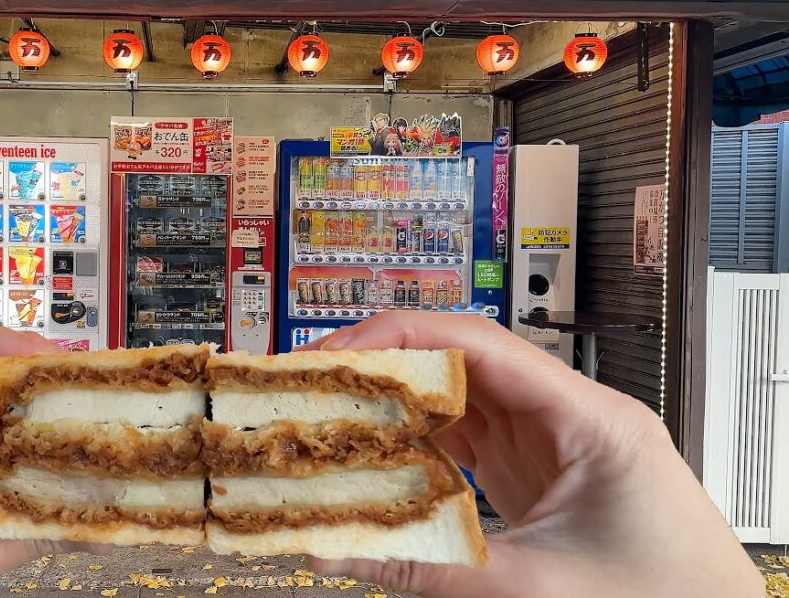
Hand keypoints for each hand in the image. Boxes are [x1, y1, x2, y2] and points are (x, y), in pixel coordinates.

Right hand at [303, 312, 761, 597]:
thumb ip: (428, 569)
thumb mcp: (535, 589)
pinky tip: (379, 453)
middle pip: (463, 363)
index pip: (480, 345)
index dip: (401, 338)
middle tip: (320, 381)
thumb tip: (339, 549)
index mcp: (590, 419)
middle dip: (388, 366)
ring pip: (460, 398)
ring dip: (399, 403)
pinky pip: (467, 438)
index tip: (339, 354)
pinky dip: (419, 443)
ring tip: (336, 413)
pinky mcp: (537, 471)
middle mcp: (569, 417)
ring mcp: (552, 443)